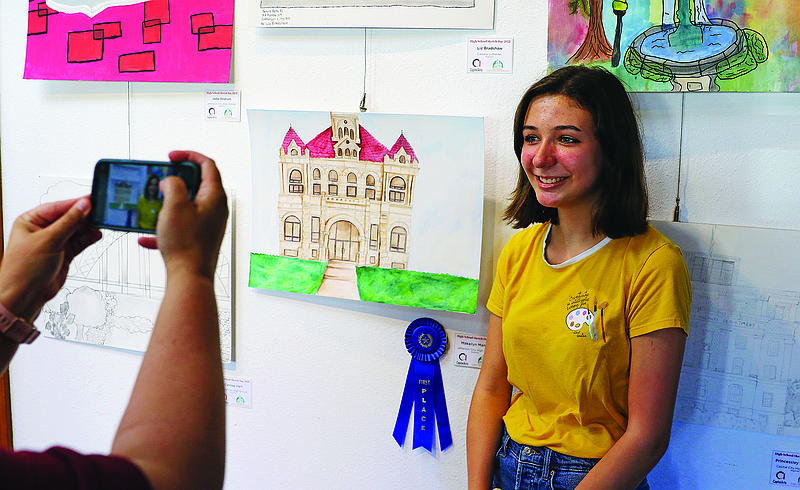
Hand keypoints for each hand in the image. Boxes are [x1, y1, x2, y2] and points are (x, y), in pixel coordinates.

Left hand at [0, 197, 101, 321]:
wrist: (25, 295)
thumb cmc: (23, 269)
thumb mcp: (48, 240)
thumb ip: (69, 222)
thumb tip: (83, 206)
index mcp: (31, 221)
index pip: (58, 207)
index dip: (75, 204)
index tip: (92, 200)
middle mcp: (42, 230)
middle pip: (69, 218)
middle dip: (84, 216)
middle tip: (100, 213)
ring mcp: (54, 243)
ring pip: (76, 230)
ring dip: (88, 228)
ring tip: (99, 225)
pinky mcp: (63, 254)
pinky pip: (79, 242)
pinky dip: (88, 239)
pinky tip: (95, 235)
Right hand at [138, 151, 227, 279]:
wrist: (190, 277)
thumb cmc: (186, 245)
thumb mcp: (175, 206)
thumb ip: (173, 185)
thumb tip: (171, 182)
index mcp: (214, 197)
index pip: (207, 165)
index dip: (189, 155)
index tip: (172, 156)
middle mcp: (215, 209)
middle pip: (197, 184)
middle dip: (176, 180)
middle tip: (161, 180)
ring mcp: (208, 224)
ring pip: (186, 205)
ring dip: (167, 203)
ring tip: (152, 205)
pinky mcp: (199, 238)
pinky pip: (180, 226)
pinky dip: (164, 227)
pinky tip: (146, 237)